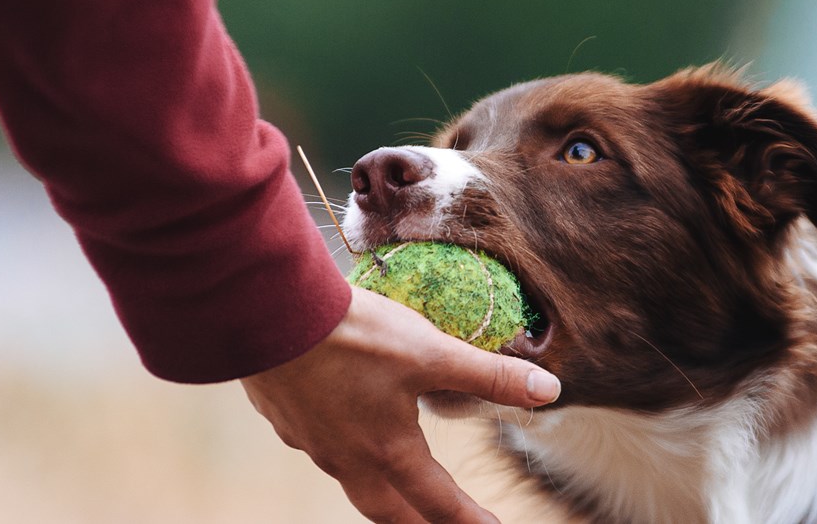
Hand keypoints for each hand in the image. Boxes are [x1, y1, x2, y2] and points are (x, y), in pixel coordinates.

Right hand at [241, 287, 561, 522]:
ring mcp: (312, 443)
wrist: (267, 314)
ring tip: (396, 489)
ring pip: (353, 483)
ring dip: (381, 494)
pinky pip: (321, 449)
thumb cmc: (352, 336)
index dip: (470, 521)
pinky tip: (343, 431)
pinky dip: (343, 453)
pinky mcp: (286, 419)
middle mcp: (349, 459)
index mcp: (389, 451)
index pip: (439, 504)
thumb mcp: (431, 351)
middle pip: (389, 512)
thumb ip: (489, 375)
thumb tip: (549, 391)